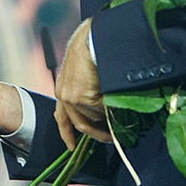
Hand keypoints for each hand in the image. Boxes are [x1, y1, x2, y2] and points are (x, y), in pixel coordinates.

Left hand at [54, 18, 110, 148]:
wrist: (93, 37)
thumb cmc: (91, 47)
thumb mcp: (83, 70)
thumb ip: (87, 90)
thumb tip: (103, 107)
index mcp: (63, 89)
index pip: (62, 117)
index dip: (67, 134)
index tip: (72, 148)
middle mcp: (64, 96)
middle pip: (82, 123)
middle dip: (98, 133)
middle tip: (112, 138)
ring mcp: (73, 98)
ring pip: (95, 117)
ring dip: (108, 119)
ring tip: (123, 116)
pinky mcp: (83, 97)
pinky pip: (102, 111)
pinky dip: (112, 111)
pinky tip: (121, 106)